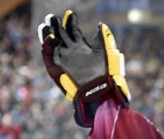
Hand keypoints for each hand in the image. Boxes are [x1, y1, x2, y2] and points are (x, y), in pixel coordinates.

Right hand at [38, 10, 129, 126]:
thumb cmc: (107, 75)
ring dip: (48, 34)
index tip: (71, 14)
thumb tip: (101, 24)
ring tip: (48, 25)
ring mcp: (64, 61)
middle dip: (56, 26)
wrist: (102, 92)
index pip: (73, 32)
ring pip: (52, 44)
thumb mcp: (106, 54)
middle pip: (60, 36)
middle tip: (53, 17)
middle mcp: (72, 54)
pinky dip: (48, 47)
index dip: (71, 23)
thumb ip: (103, 39)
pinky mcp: (58, 70)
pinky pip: (49, 57)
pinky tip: (52, 37)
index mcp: (83, 49)